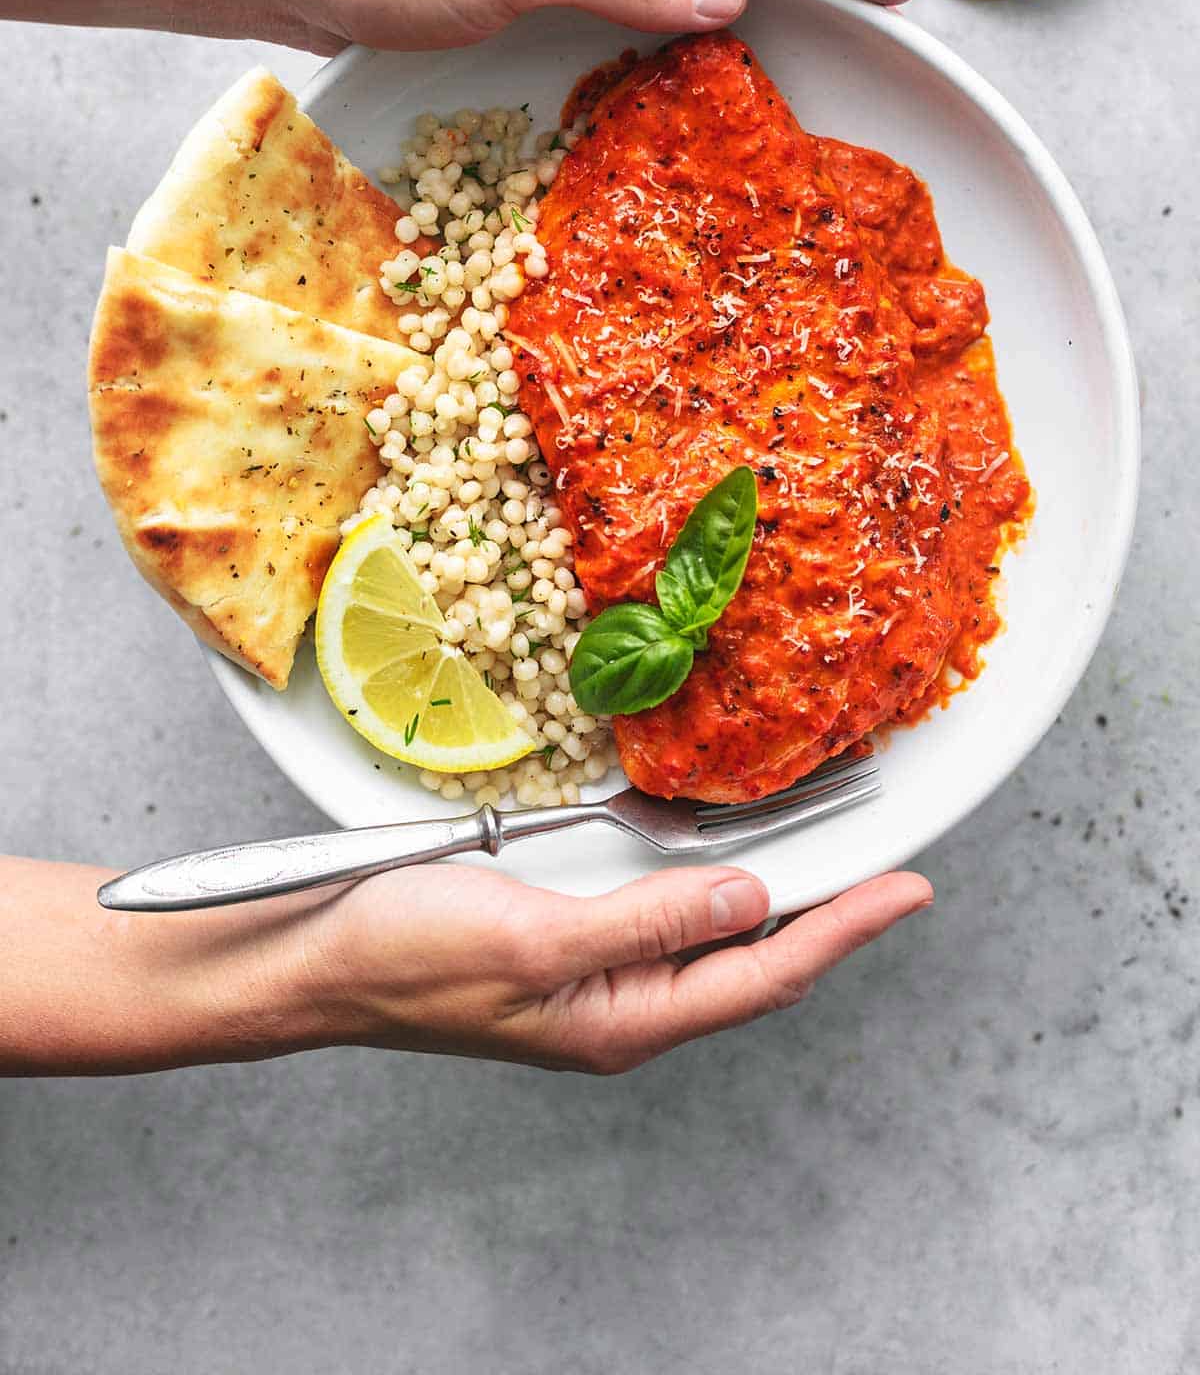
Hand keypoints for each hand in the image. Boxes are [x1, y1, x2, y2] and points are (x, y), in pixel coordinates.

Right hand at [295, 862, 932, 1072]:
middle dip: (831, 915)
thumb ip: (646, 923)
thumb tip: (752, 902)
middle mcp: (623, 1002)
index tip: (911, 890)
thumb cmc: (406, 958)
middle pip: (755, 961)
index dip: (846, 929)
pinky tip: (722, 847)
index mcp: (624, 1021)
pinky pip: (660, 910)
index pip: (766, 974)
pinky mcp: (566, 935)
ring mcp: (596, 970)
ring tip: (836, 853)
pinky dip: (706, 878)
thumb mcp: (534, 942)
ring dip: (776, 894)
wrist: (314, 958)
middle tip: (895, 865)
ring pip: (713, 934)